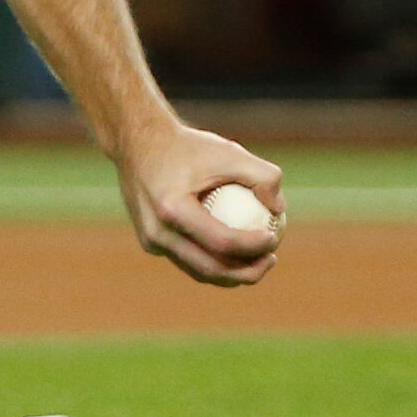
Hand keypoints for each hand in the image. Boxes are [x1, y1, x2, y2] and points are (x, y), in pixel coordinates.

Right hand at [112, 122, 284, 287]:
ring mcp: (150, 242)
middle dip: (246, 273)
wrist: (138, 142)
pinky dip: (212, 261)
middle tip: (271, 259)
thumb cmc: (188, 146)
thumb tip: (279, 209)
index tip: (275, 238)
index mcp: (172, 209)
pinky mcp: (150, 243)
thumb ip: (262, 175)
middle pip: (209, 268)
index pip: (222, 242)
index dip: (253, 247)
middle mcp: (157, 232)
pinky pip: (187, 259)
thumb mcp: (229, 151)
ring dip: (231, 274)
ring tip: (259, 261)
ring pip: (197, 270)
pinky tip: (236, 252)